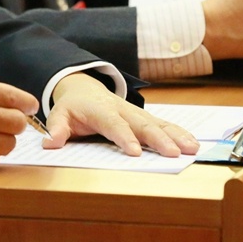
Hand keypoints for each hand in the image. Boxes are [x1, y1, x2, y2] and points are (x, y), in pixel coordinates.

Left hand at [42, 73, 198, 157]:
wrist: (84, 88)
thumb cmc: (73, 106)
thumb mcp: (60, 115)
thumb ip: (57, 129)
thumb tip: (50, 143)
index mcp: (101, 110)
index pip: (114, 124)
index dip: (124, 137)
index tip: (136, 152)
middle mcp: (122, 109)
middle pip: (142, 124)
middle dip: (158, 139)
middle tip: (173, 153)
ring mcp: (136, 112)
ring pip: (158, 123)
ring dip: (175, 135)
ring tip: (191, 148)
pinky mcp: (145, 117)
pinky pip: (164, 124)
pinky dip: (179, 132)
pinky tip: (193, 143)